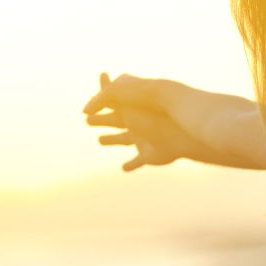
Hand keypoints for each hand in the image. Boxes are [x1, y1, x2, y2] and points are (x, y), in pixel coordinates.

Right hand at [85, 73, 200, 170]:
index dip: (99, 103)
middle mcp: (137, 123)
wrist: (179, 130)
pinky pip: (138, 161)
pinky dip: (131, 164)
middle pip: (115, 121)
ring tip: (100, 140)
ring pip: (124, 139)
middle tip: (88, 121)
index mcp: (132, 109)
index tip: (86, 105)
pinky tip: (124, 168)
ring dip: (112, 140)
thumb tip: (87, 107)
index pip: (111, 103)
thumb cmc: (150, 112)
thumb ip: (104, 97)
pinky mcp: (150, 155)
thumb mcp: (124, 99)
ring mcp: (144, 139)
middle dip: (102, 121)